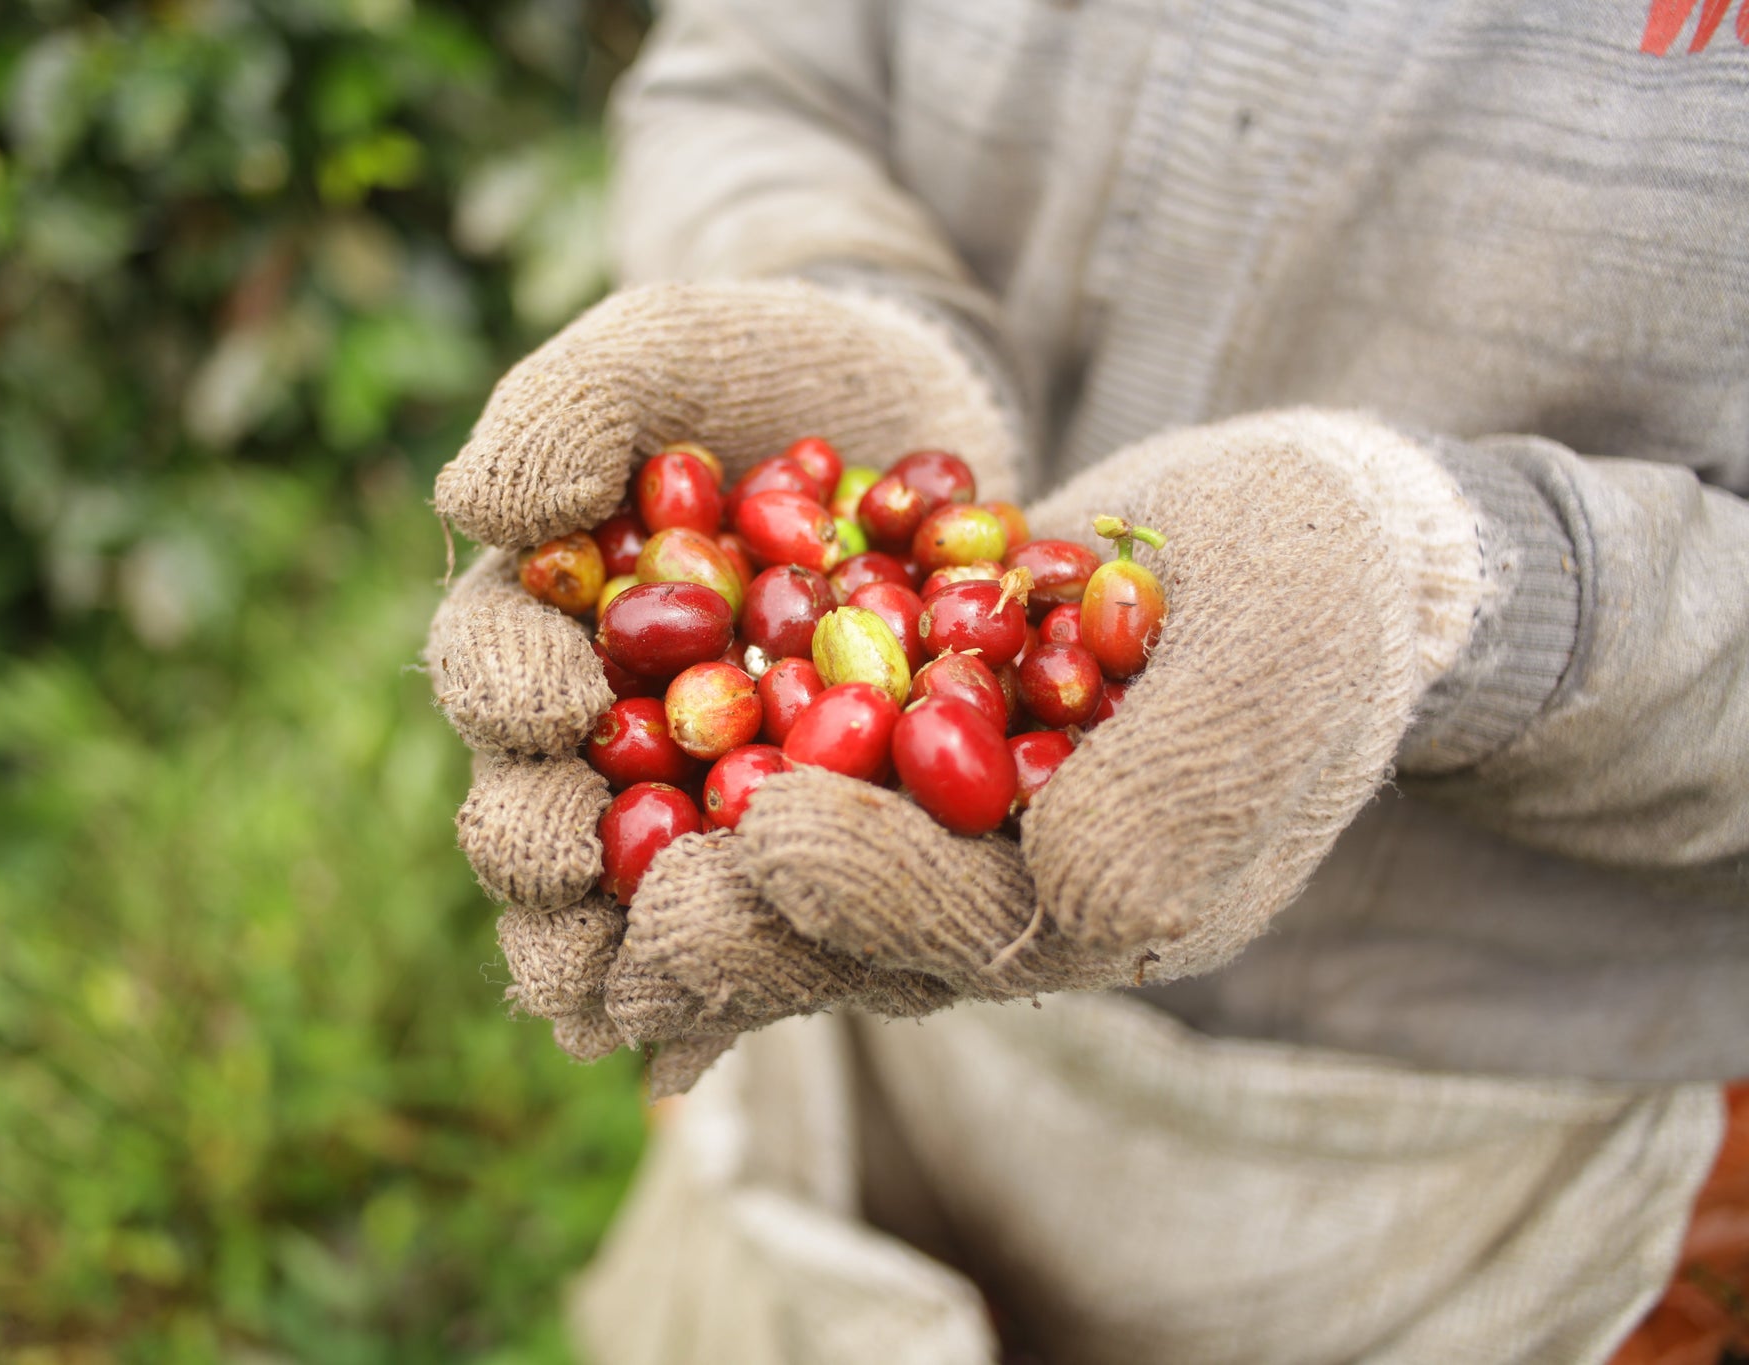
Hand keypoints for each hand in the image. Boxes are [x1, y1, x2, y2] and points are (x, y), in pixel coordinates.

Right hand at [427, 277, 1020, 1091]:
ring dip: (644, 939)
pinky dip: (782, 955)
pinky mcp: (824, 840)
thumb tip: (477, 512)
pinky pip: (794, 916)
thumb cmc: (752, 367)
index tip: (557, 702)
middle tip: (576, 867)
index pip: (493, 676)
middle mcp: (604, 739)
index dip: (507, 698)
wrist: (903, 400)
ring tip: (660, 965)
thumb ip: (566, 413)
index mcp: (543, 628)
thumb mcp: (657, 351)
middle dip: (542, 857)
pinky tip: (761, 1012)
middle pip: (541, 828)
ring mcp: (707, 803)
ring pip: (647, 907)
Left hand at [435, 293, 1486, 1091]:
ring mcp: (942, 844)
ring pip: (784, 885)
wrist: (1305, 546)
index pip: (958, 933)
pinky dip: (684, 777)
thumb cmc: (1314, 607)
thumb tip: (1059, 890)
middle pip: (841, 940)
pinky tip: (587, 761)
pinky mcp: (891, 766)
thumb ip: (1175, 795)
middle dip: (731, 926)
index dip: (857, 898)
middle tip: (630, 895)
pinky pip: (774, 791)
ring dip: (670, 876)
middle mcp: (1001, 906)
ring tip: (563, 847)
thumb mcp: (1272, 678)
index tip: (764, 841)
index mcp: (1098, 913)